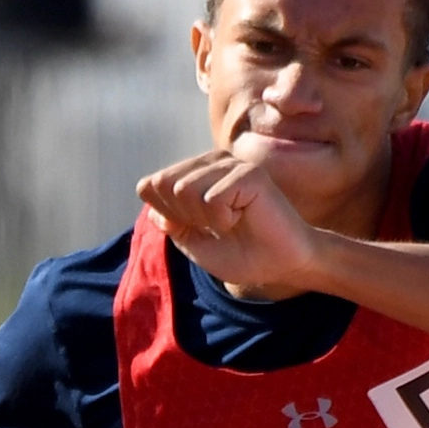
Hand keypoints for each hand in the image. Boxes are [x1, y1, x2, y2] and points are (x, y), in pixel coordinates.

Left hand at [136, 148, 323, 293]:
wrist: (279, 265)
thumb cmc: (240, 253)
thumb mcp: (191, 241)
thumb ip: (167, 218)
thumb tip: (149, 189)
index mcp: (194, 172)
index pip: (149, 185)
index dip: (166, 215)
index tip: (197, 227)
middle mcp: (211, 162)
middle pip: (163, 185)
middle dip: (184, 217)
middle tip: (217, 226)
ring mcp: (231, 164)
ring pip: (184, 189)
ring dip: (204, 219)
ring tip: (232, 221)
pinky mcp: (249, 174)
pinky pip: (212, 198)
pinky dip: (223, 219)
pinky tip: (244, 218)